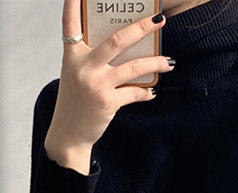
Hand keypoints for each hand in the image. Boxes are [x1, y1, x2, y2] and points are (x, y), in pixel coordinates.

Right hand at [44, 0, 174, 164]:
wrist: (68, 134)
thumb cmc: (74, 102)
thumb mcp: (76, 75)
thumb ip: (92, 59)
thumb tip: (125, 49)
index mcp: (72, 56)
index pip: (70, 23)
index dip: (73, 3)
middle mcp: (83, 67)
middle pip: (116, 40)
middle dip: (141, 28)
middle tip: (159, 19)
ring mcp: (96, 85)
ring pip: (133, 67)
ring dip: (155, 62)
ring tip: (169, 61)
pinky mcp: (107, 102)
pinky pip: (134, 93)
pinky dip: (146, 92)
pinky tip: (152, 91)